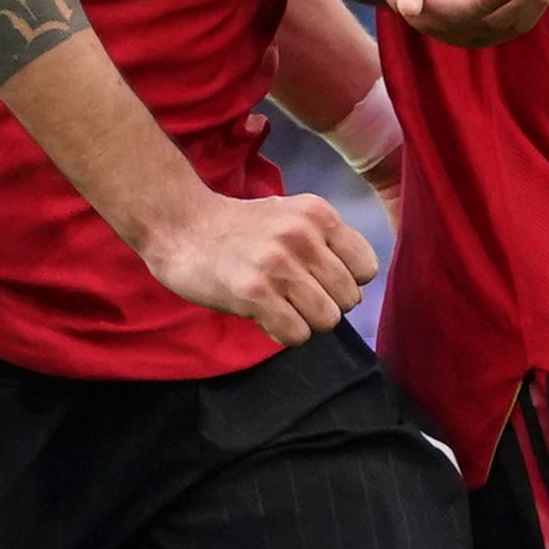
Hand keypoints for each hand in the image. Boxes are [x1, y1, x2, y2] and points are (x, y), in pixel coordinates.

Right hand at [139, 185, 377, 346]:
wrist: (181, 227)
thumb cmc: (240, 230)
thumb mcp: (291, 216)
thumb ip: (326, 242)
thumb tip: (356, 286)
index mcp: (318, 214)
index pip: (367, 269)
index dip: (346, 283)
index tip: (318, 280)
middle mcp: (302, 235)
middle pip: (349, 300)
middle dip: (325, 305)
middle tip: (293, 296)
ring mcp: (277, 264)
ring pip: (327, 320)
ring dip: (305, 322)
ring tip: (280, 306)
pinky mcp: (253, 292)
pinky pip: (297, 334)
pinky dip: (284, 334)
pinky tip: (265, 316)